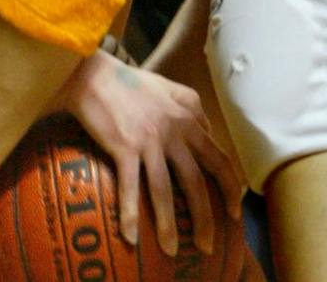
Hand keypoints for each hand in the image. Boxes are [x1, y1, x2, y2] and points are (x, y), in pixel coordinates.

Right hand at [60, 49, 242, 257]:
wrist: (92, 74)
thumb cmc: (128, 81)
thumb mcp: (168, 87)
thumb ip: (191, 106)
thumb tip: (207, 130)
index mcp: (188, 118)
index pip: (219, 159)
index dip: (230, 189)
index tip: (234, 212)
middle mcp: (174, 131)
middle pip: (197, 182)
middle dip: (206, 219)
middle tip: (207, 245)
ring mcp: (149, 140)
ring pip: (166, 190)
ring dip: (170, 225)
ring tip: (172, 251)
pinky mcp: (124, 146)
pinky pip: (130, 187)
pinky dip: (131, 214)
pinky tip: (131, 236)